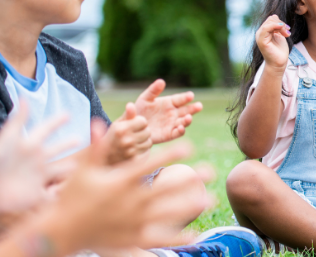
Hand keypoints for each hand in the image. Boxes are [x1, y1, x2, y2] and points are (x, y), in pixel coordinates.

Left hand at [0, 101, 78, 218]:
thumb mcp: (9, 139)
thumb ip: (18, 120)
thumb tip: (24, 98)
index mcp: (30, 146)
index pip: (46, 129)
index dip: (56, 122)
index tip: (67, 114)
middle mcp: (36, 161)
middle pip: (56, 150)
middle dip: (66, 144)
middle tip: (79, 138)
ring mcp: (38, 177)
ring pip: (59, 171)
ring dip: (69, 170)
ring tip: (81, 167)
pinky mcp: (38, 195)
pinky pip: (54, 195)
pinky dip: (62, 194)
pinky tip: (73, 192)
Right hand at [48, 136, 213, 249]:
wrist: (62, 231)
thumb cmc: (72, 197)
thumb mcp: (84, 171)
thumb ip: (97, 147)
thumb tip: (101, 121)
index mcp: (119, 182)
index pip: (149, 164)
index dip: (170, 154)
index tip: (189, 146)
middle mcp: (129, 201)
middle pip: (165, 188)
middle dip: (188, 179)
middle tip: (210, 170)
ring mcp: (132, 221)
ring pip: (167, 213)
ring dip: (190, 206)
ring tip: (209, 199)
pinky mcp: (131, 237)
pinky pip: (158, 237)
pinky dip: (177, 236)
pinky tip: (194, 233)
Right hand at [102, 103, 151, 163]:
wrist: (102, 158)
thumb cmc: (111, 138)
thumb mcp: (116, 125)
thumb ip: (127, 115)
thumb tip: (131, 104)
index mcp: (121, 129)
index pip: (143, 121)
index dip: (140, 122)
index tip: (133, 125)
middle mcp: (126, 140)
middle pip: (148, 131)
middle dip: (143, 131)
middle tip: (134, 134)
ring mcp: (130, 151)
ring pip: (149, 142)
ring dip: (144, 141)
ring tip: (134, 141)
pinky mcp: (134, 159)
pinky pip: (147, 151)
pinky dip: (143, 149)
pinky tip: (134, 149)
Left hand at [133, 79, 202, 143]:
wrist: (133, 126)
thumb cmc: (139, 111)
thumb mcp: (145, 99)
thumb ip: (153, 91)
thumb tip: (162, 81)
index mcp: (170, 103)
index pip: (180, 99)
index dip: (186, 98)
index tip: (191, 95)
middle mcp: (174, 113)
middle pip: (187, 110)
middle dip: (194, 108)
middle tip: (199, 106)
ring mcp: (173, 124)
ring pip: (184, 121)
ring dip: (188, 120)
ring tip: (188, 117)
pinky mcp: (169, 134)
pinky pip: (178, 132)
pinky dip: (181, 130)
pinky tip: (181, 127)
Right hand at [255, 14, 291, 69]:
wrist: (278, 63)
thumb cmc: (279, 50)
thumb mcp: (279, 35)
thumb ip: (277, 27)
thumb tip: (276, 17)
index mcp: (264, 31)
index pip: (271, 19)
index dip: (281, 21)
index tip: (288, 29)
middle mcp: (260, 32)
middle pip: (271, 19)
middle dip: (282, 24)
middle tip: (287, 33)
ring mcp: (259, 36)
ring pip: (270, 22)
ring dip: (281, 26)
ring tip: (286, 35)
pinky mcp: (261, 41)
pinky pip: (266, 28)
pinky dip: (275, 26)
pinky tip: (283, 31)